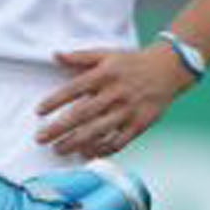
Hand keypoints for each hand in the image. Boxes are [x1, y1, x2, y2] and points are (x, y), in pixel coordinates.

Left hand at [36, 45, 193, 158]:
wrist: (170, 69)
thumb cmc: (131, 62)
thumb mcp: (107, 54)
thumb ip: (80, 57)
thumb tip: (54, 55)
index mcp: (105, 74)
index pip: (74, 88)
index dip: (55, 100)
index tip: (38, 111)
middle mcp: (116, 93)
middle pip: (83, 113)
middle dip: (60, 127)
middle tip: (40, 138)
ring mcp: (129, 110)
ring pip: (99, 130)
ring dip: (76, 142)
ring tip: (58, 150)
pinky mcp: (141, 124)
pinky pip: (119, 141)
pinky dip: (102, 150)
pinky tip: (86, 154)